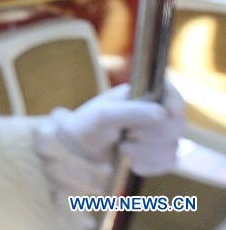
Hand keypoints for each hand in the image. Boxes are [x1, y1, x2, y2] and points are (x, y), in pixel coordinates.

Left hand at [53, 80, 184, 175]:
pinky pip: (169, 162)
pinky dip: (150, 164)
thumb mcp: (105, 114)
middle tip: (129, 134)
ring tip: (122, 147)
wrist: (82, 147)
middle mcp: (157, 112)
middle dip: (152, 134)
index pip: (172, 94)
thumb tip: (162, 113)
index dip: (175, 103)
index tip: (167, 112)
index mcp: (144, 94)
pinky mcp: (159, 154)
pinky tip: (132, 162)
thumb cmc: (90, 122)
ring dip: (146, 152)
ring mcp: (161, 134)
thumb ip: (131, 111)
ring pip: (173, 146)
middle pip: (177, 125)